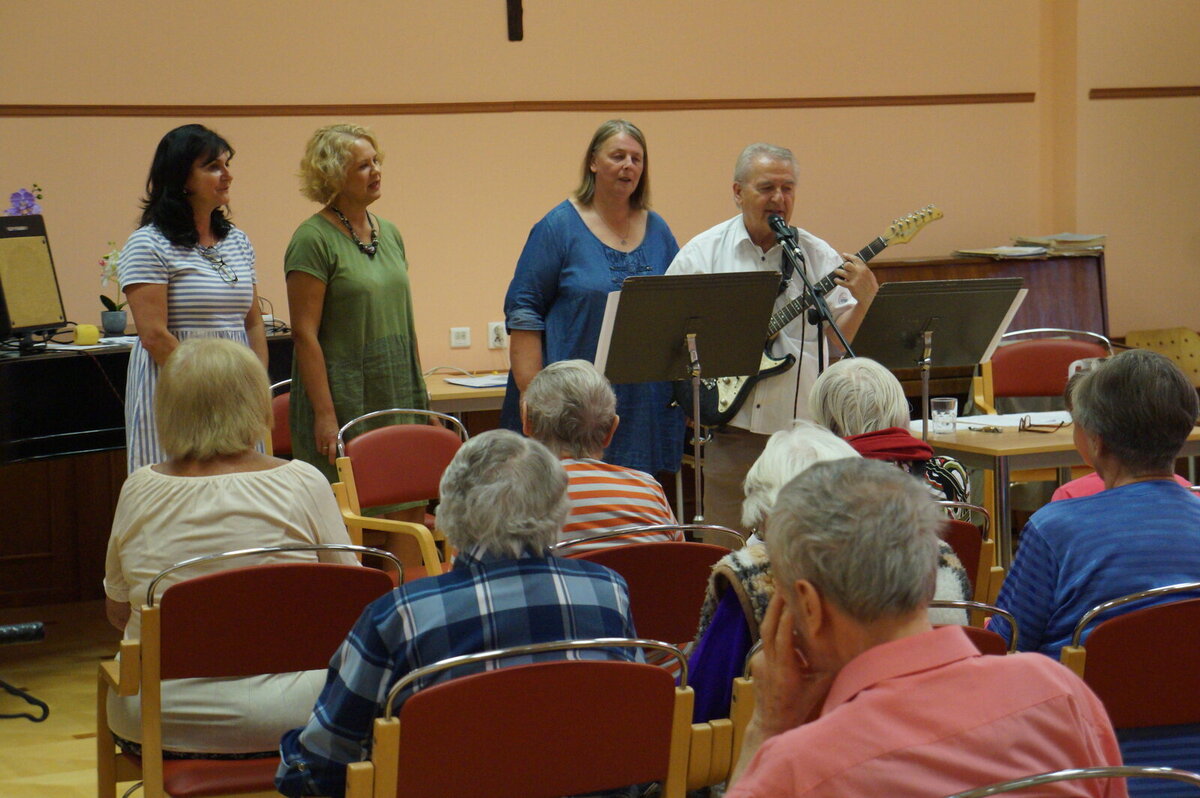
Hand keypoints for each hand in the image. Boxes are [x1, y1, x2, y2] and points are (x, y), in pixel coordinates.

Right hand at [314, 414, 339, 464]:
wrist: (324, 414)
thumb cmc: (333, 422)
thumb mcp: (337, 431)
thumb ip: (337, 439)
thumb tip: (340, 447)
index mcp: (334, 438)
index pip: (332, 451)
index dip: (332, 458)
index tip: (332, 463)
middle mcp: (327, 439)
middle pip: (326, 452)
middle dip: (328, 455)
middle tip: (330, 456)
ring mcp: (321, 438)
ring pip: (321, 450)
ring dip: (324, 451)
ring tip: (326, 448)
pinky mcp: (316, 436)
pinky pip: (317, 446)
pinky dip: (320, 448)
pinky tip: (322, 446)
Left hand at [750, 593, 834, 738]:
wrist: (771, 721)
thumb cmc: (799, 705)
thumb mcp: (819, 687)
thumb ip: (829, 667)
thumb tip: (847, 648)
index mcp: (785, 671)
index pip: (783, 639)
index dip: (786, 619)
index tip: (792, 600)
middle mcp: (769, 663)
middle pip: (768, 628)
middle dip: (774, 605)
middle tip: (782, 585)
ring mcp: (760, 661)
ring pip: (766, 632)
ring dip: (774, 613)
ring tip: (783, 594)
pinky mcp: (757, 661)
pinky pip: (767, 641)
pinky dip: (776, 629)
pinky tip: (785, 619)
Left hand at [834, 253, 877, 304]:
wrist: (872, 296)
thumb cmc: (870, 285)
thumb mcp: (869, 274)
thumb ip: (861, 269)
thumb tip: (853, 263)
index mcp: (864, 268)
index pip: (855, 259)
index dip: (848, 256)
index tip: (844, 254)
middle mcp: (859, 272)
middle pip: (846, 264)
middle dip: (843, 266)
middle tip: (843, 268)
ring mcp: (854, 279)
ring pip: (841, 272)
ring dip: (838, 271)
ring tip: (837, 272)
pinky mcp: (851, 286)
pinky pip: (840, 281)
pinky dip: (837, 280)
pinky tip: (836, 280)